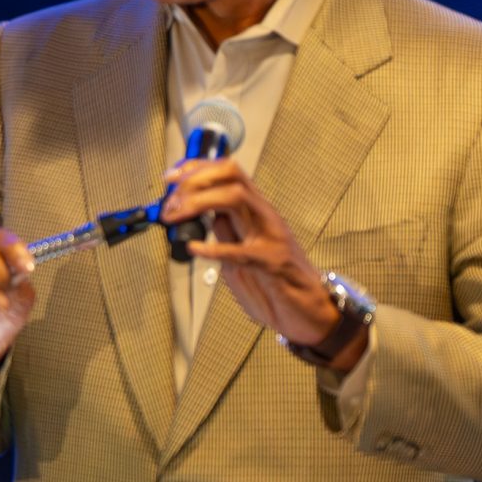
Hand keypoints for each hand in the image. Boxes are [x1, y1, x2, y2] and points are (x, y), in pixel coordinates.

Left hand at [158, 159, 365, 371]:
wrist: (310, 312)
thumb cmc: (278, 285)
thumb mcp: (243, 252)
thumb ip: (226, 233)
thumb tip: (201, 218)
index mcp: (256, 212)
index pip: (228, 172)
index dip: (196, 168)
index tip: (171, 178)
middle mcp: (264, 217)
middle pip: (231, 176)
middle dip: (195, 181)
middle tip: (171, 202)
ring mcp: (271, 237)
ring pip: (236, 199)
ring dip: (199, 202)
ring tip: (177, 215)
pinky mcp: (273, 263)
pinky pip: (241, 250)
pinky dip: (213, 248)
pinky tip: (195, 249)